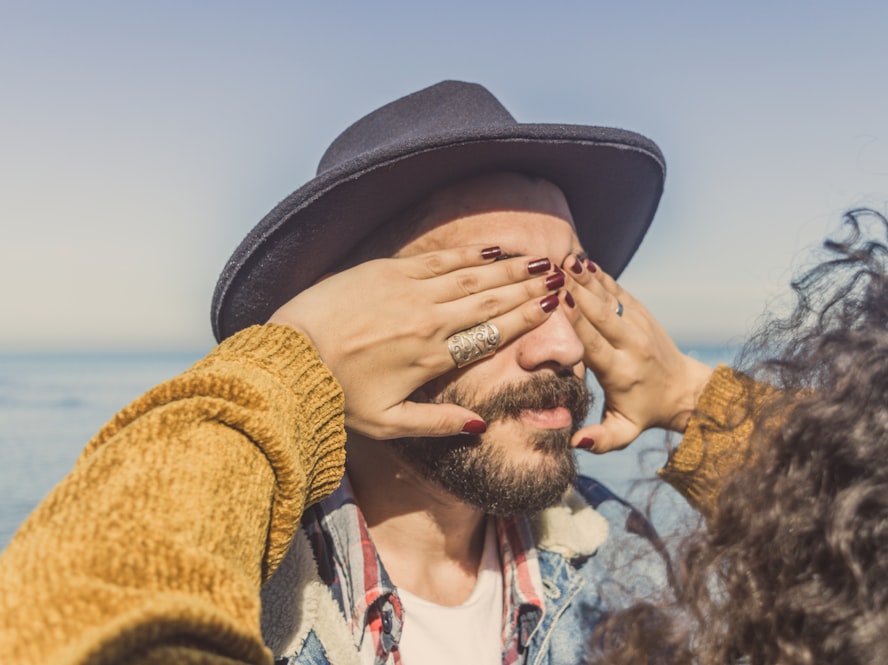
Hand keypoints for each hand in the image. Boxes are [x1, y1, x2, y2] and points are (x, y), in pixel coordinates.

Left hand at [270, 246, 561, 438]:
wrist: (290, 358)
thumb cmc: (338, 396)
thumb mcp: (389, 423)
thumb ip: (438, 422)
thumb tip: (480, 424)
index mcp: (433, 357)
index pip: (492, 332)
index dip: (526, 318)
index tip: (552, 306)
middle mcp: (428, 319)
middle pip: (490, 300)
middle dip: (526, 287)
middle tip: (557, 276)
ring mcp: (408, 290)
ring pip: (469, 276)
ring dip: (506, 268)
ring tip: (535, 260)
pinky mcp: (386, 271)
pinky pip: (438, 259)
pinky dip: (467, 254)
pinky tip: (489, 251)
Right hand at [562, 256, 712, 452]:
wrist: (682, 389)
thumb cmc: (644, 412)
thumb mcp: (624, 431)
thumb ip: (601, 440)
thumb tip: (576, 442)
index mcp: (621, 371)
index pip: (595, 343)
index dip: (577, 322)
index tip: (560, 301)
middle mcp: (631, 344)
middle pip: (601, 314)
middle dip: (577, 291)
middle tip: (553, 272)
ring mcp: (638, 324)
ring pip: (609, 297)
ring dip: (586, 277)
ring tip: (565, 258)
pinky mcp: (641, 312)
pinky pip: (617, 290)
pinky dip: (599, 275)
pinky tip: (581, 260)